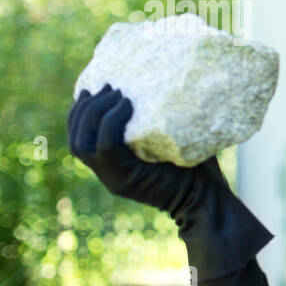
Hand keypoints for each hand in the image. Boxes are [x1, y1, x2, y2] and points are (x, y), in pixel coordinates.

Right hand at [67, 83, 228, 226]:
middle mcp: (108, 174)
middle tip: (106, 86)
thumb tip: (161, 87)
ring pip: (82, 143)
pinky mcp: (124, 180)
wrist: (208, 199)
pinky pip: (106, 146)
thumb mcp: (170, 143)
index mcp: (114, 166)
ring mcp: (114, 178)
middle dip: (85, 108)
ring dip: (95, 113)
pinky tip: (127, 105)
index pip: (79, 137)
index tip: (92, 88)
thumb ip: (156, 125)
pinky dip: (112, 122)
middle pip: (76, 139)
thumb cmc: (199, 168)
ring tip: (116, 92)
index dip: (80, 112)